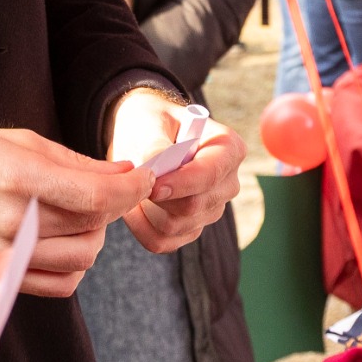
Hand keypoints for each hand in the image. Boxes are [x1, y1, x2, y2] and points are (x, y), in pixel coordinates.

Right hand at [0, 126, 150, 295]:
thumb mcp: (17, 140)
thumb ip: (74, 162)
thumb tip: (124, 172)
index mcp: (17, 177)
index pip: (96, 194)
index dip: (131, 187)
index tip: (145, 179)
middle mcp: (11, 221)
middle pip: (93, 227)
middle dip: (112, 207)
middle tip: (105, 190)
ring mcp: (3, 255)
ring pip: (81, 259)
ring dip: (95, 237)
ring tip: (82, 217)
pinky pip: (57, 286)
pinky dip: (74, 267)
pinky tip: (65, 243)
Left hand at [105, 87, 245, 253]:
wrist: (142, 135)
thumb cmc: (151, 121)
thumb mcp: (150, 119)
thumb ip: (155, 142)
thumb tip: (156, 168)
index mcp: (229, 148)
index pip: (211, 175)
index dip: (181, 183)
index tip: (152, 184)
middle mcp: (227, 184)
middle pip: (195, 206)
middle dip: (159, 197)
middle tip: (134, 180)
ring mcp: (211, 209)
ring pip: (176, 226)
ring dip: (146, 210)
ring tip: (132, 185)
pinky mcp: (191, 229)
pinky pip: (163, 241)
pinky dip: (140, 226)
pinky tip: (132, 204)